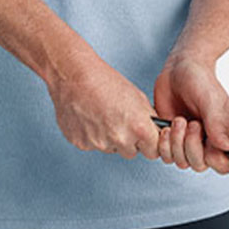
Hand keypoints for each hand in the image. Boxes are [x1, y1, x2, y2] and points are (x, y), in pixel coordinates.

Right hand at [46, 51, 161, 161]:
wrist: (75, 76)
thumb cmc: (105, 81)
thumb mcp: (137, 96)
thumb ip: (148, 119)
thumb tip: (154, 131)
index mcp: (137, 127)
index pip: (153, 151)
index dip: (150, 142)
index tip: (146, 136)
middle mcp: (119, 139)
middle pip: (132, 152)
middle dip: (130, 140)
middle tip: (121, 120)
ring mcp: (99, 143)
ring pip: (111, 148)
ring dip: (111, 138)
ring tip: (103, 115)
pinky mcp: (81, 144)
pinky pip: (93, 145)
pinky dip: (92, 135)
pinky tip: (90, 117)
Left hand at [152, 54, 228, 174]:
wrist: (178, 68)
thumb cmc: (200, 79)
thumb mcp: (212, 100)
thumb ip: (218, 123)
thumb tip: (226, 147)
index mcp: (222, 134)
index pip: (223, 164)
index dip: (213, 158)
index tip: (206, 138)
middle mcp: (206, 141)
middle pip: (199, 164)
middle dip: (191, 145)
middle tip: (190, 122)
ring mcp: (187, 141)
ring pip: (181, 161)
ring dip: (176, 143)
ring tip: (178, 120)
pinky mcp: (170, 138)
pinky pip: (165, 155)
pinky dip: (163, 144)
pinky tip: (165, 127)